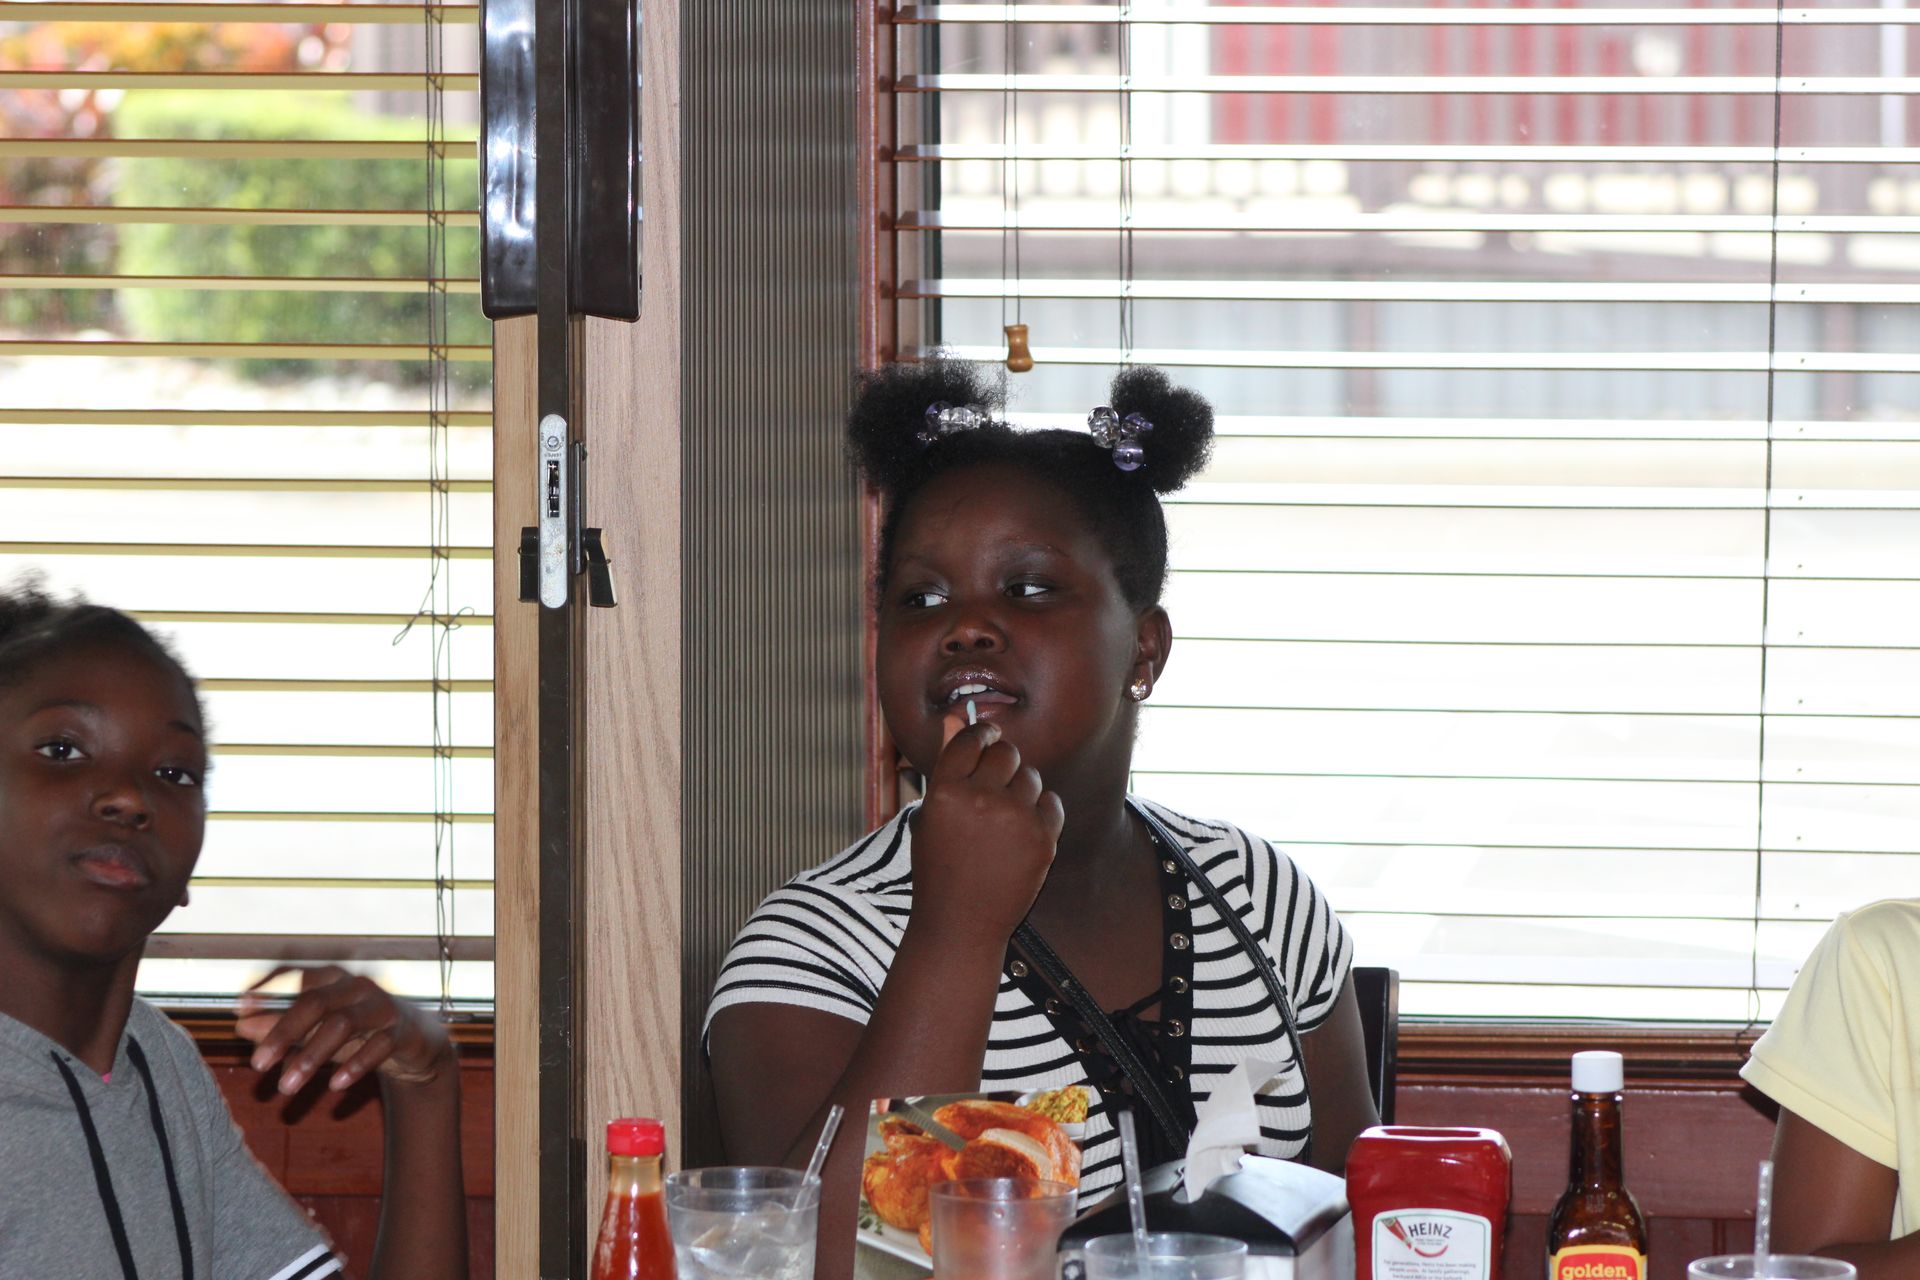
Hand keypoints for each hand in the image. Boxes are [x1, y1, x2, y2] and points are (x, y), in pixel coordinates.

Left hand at [236, 965, 453, 1095]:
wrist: (416, 1042)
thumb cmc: (358, 1032)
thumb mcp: (318, 1030)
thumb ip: (282, 1026)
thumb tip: (241, 1025)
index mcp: (334, 978)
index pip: (297, 973)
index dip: (268, 987)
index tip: (239, 1007)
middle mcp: (357, 986)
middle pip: (315, 1002)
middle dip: (282, 1032)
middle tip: (256, 1064)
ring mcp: (382, 1006)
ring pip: (342, 1024)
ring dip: (310, 1057)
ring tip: (286, 1087)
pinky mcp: (402, 1031)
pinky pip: (378, 1046)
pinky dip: (355, 1066)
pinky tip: (334, 1086)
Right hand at [910, 714, 1064, 947]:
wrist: (961, 923)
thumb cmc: (938, 868)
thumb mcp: (930, 815)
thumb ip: (947, 764)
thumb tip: (958, 717)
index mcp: (945, 792)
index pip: (971, 739)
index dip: (981, 733)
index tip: (987, 736)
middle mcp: (981, 800)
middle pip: (1006, 752)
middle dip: (1003, 760)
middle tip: (996, 781)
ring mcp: (1015, 819)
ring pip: (1031, 776)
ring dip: (1021, 788)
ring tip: (1005, 816)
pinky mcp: (1043, 839)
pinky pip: (1052, 802)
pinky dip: (1041, 812)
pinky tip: (1022, 831)